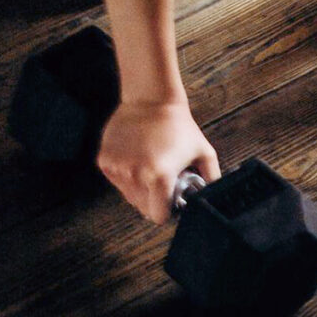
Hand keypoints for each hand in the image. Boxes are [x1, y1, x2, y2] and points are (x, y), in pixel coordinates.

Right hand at [97, 99, 220, 223]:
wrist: (151, 100)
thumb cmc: (178, 125)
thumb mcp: (204, 152)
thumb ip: (211, 179)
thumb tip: (211, 198)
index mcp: (158, 177)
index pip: (158, 216)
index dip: (167, 211)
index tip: (170, 200)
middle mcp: (134, 175)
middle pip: (143, 208)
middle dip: (154, 199)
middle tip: (163, 178)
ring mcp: (117, 168)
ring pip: (129, 196)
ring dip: (140, 188)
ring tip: (151, 165)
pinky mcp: (105, 161)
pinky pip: (117, 180)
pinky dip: (127, 175)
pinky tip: (137, 157)